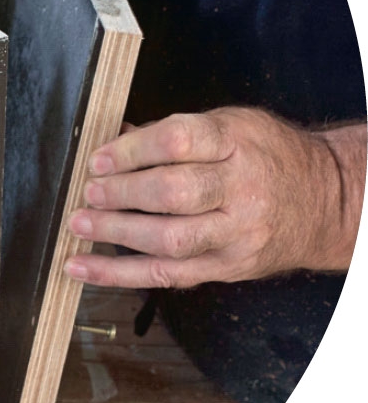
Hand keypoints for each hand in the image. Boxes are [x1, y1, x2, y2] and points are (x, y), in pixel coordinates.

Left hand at [63, 108, 365, 288]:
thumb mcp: (230, 126)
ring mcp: (236, 234)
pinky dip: (117, 274)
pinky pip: (165, 275)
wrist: (324, 201)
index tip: (98, 159)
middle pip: (173, 194)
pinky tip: (81, 267)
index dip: (132, 150)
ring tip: (79, 225)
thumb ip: (171, 133)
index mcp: (238, 143)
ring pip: (170, 240)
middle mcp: (241, 189)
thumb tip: (111, 139)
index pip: (179, 141)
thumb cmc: (266, 156)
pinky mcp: (227, 268)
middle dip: (121, 194)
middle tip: (89, 192)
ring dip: (115, 234)